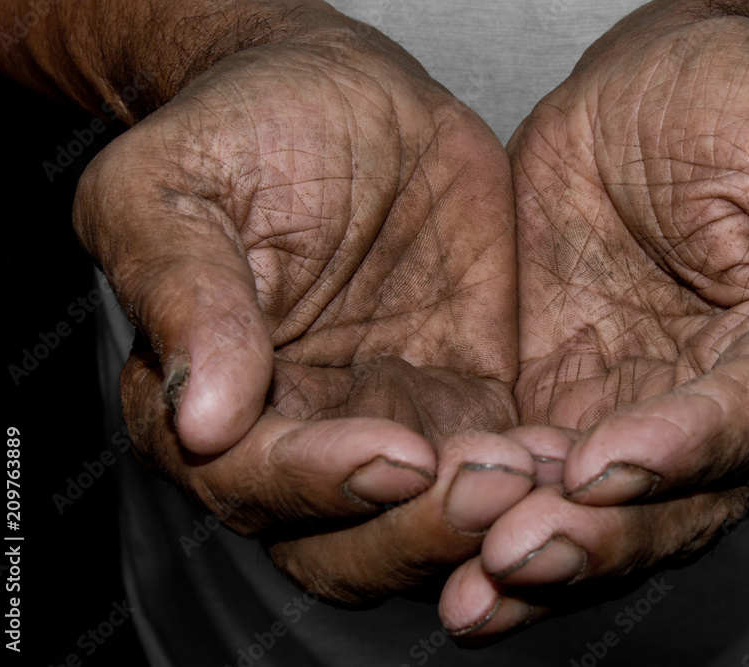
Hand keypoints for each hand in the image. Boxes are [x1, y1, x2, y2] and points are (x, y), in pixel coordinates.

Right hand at [74, 15, 518, 603]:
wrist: (350, 97)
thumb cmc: (246, 129)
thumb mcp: (177, 188)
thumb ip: (184, 295)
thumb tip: (200, 417)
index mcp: (204, 404)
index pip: (252, 485)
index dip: (321, 484)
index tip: (395, 454)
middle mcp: (296, 437)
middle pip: (344, 543)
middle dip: (418, 529)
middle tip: (489, 483)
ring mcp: (386, 424)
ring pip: (427, 525)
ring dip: (484, 519)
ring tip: (542, 472)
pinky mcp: (464, 401)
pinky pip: (501, 467)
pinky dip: (534, 478)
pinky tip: (570, 454)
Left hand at [439, 14, 748, 639]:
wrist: (646, 88)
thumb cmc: (740, 102)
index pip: (740, 430)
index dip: (678, 453)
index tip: (606, 465)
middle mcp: (707, 408)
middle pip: (663, 506)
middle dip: (592, 536)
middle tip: (514, 553)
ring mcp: (625, 409)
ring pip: (589, 510)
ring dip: (532, 552)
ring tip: (470, 579)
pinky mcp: (553, 398)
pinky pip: (521, 468)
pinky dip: (486, 506)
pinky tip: (438, 530)